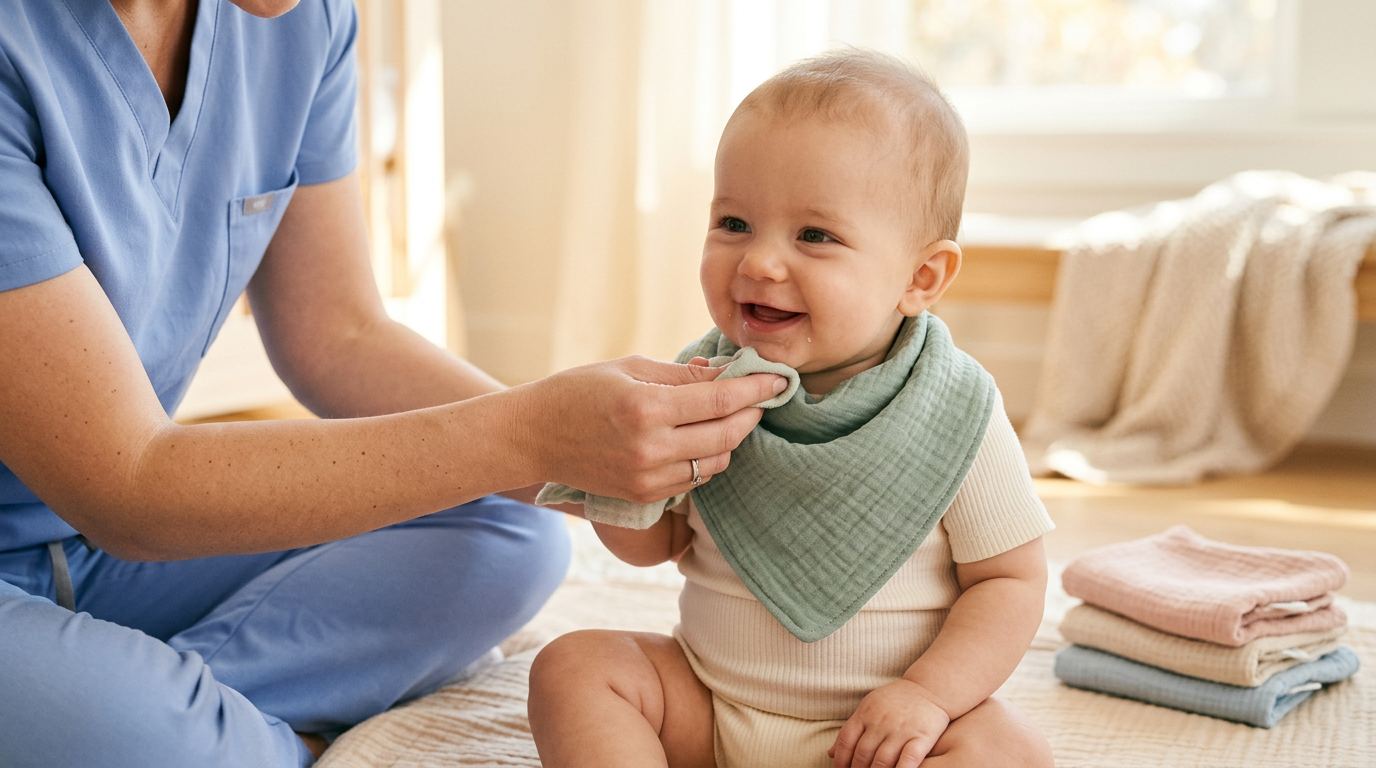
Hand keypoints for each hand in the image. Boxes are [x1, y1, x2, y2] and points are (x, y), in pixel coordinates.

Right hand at [513, 355, 786, 502]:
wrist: (533, 437)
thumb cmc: (577, 391)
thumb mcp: (629, 367)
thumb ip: (682, 374)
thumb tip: (729, 372)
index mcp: (646, 407)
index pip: (720, 400)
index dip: (755, 388)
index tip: (777, 378)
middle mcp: (651, 447)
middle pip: (727, 435)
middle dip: (751, 414)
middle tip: (760, 396)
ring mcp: (648, 477)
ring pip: (716, 462)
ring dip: (732, 439)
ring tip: (731, 416)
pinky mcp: (644, 495)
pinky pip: (695, 479)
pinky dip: (708, 459)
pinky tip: (701, 439)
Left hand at [829, 679, 950, 767]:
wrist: (930, 688)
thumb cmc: (896, 701)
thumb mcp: (869, 707)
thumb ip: (851, 730)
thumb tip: (830, 753)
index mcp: (865, 713)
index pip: (846, 741)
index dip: (841, 761)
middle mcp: (881, 722)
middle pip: (862, 753)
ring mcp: (901, 729)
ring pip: (882, 760)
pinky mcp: (921, 736)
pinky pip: (909, 759)